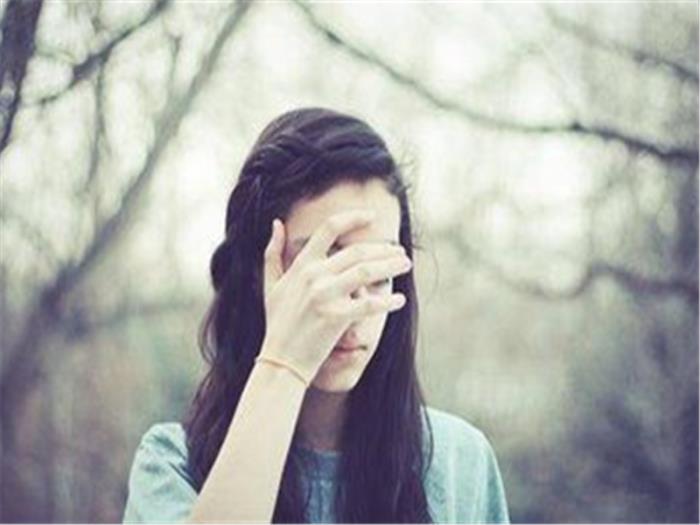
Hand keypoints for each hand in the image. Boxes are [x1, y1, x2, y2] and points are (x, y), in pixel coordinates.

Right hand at [260, 209, 411, 382]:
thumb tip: (277, 223)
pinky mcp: (336, 318)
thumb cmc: (278, 323)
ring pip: (367, 272)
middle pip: (357, 252)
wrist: (281, 361)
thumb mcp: (270, 285)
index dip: (353, 218)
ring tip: (406, 266)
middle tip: (400, 253)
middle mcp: (314, 276)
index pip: (329, 229)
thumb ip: (272, 253)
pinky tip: (399, 300)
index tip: (372, 216)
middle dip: (384, 249)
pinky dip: (387, 301)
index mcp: (301, 265)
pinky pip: (369, 305)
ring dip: (391, 267)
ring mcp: (325, 296)